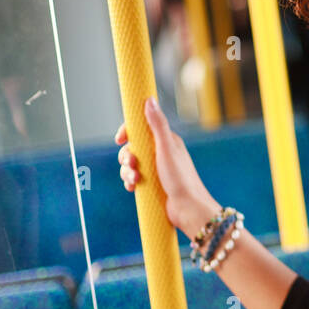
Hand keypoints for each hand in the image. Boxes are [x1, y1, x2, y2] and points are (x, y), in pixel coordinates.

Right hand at [116, 96, 219, 238]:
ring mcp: (156, 169)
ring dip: (127, 171)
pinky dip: (130, 182)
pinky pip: (134, 178)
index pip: (142, 128)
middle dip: (126, 156)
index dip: (128, 132)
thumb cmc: (181, 178)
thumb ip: (157, 125)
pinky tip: (133, 188)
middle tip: (131, 164)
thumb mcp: (166, 148)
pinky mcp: (153, 183)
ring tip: (134, 181)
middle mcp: (161, 153)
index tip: (120, 139)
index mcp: (166, 141)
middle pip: (133, 148)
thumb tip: (149, 100)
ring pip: (131, 165)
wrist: (188, 209)